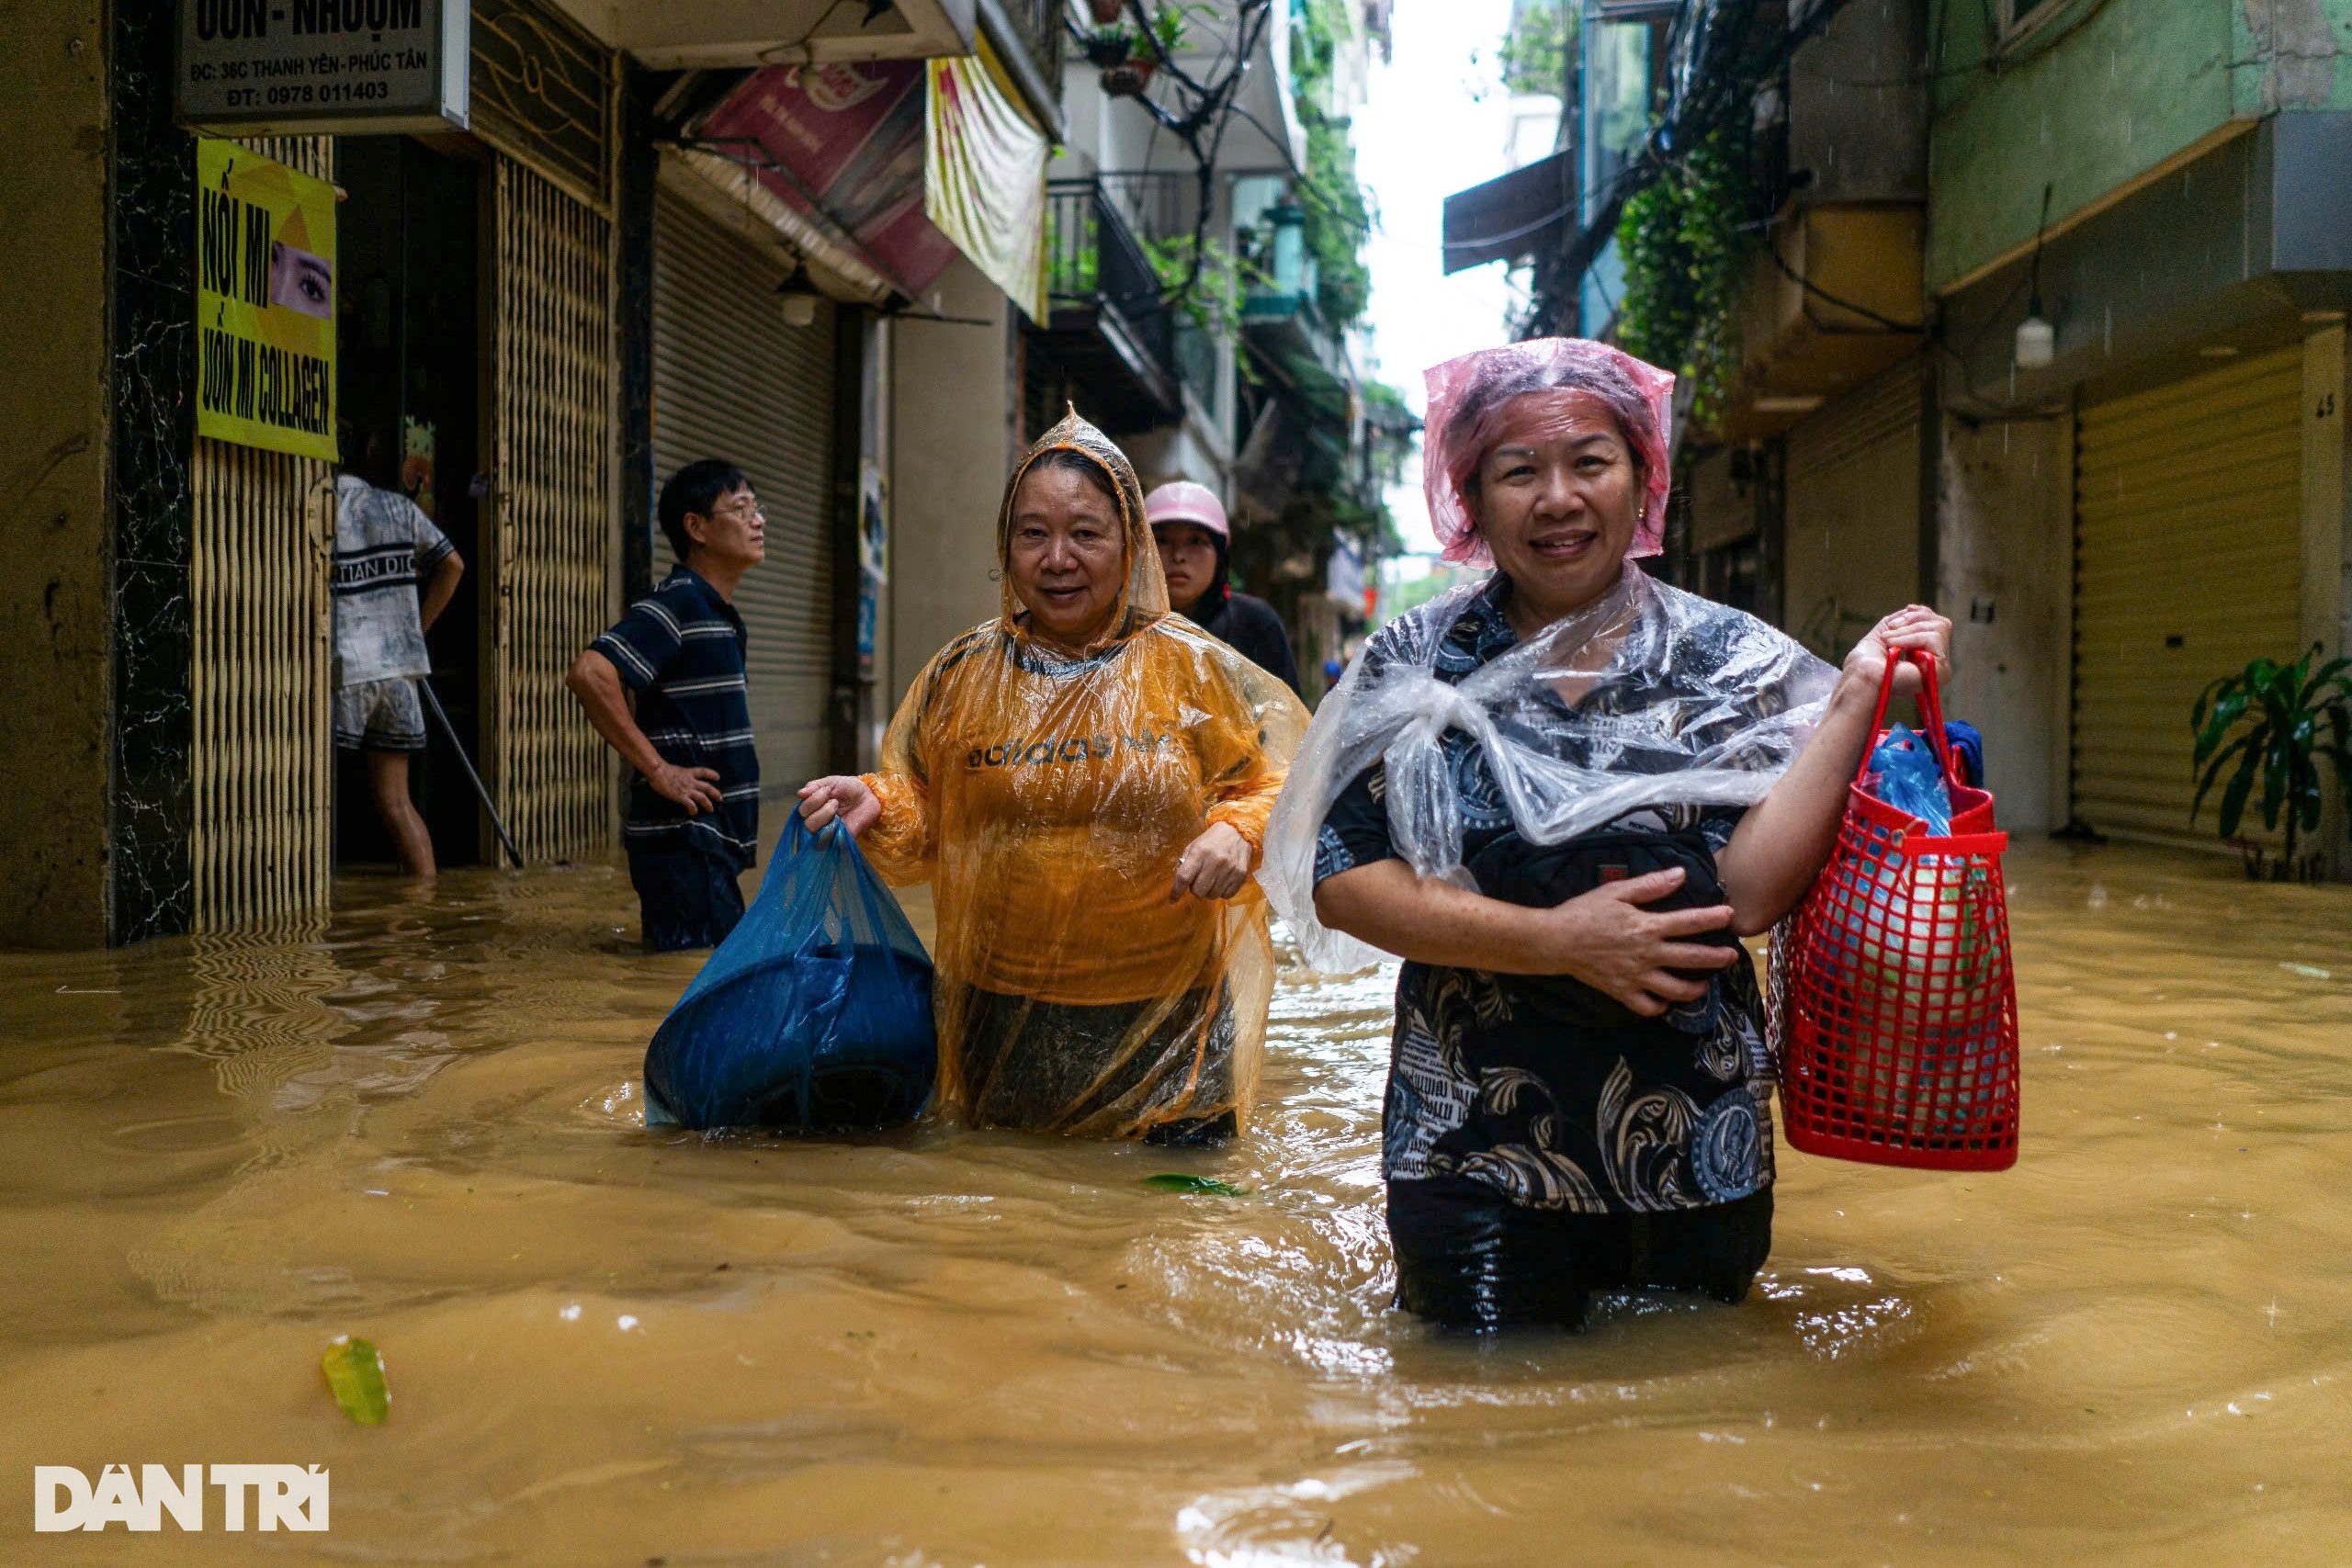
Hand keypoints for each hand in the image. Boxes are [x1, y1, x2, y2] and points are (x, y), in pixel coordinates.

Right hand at [649, 761, 722, 816]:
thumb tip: (675, 776)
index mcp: (689, 772)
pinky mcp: (681, 797)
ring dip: (708, 804)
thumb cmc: (661, 769)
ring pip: (702, 798)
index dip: (711, 774)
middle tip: (720, 798)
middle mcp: (691, 781)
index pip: (703, 772)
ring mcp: (687, 789)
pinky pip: (691, 805)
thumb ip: (678, 773)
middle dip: (715, 793)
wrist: (658, 772)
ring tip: (711, 809)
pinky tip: (693, 813)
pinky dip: (693, 809)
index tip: (718, 777)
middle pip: (707, 787)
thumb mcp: (674, 769)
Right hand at [797, 775, 880, 835]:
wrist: (869, 795)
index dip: (812, 800)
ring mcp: (828, 833)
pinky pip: (828, 842)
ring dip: (825, 815)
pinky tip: (841, 820)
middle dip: (819, 808)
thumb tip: (800, 793)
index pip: (802, 811)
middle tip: (834, 801)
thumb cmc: (849, 789)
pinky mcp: (839, 841)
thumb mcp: (830, 783)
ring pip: (814, 832)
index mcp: (814, 809)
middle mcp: (818, 823)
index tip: (827, 791)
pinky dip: (832, 829)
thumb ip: (814, 787)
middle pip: (806, 823)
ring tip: (837, 807)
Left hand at [1169, 821, 1252, 902]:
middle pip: (1198, 890)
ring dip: (1209, 891)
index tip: (1173, 899)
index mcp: (1200, 852)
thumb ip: (1186, 863)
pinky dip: (1222, 892)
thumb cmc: (1212, 840)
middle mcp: (1215, 862)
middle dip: (1195, 889)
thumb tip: (1180, 883)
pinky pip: (1226, 896)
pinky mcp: (1240, 876)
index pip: (1184, 877)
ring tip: (1212, 879)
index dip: (1176, 891)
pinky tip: (1222, 881)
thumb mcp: (1194, 845)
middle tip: (1199, 880)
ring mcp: (1229, 870)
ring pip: (1212, 895)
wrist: (1238, 832)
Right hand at [1529, 866, 1738, 1017]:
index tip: (1730, 916)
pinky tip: (1666, 999)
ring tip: (1704, 985)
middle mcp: (1647, 955)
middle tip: (1732, 956)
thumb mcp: (1616, 892)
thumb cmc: (1584, 912)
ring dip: (1696, 988)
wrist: (1555, 941)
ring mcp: (1636, 977)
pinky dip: (1661, 1006)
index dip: (1713, 918)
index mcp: (1647, 927)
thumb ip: (1651, 885)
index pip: (1689, 922)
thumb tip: (1680, 874)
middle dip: (1716, 957)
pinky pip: (1649, 1007)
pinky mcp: (1623, 992)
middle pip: (1692, 958)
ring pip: (1676, 989)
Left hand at [1836, 604, 1952, 708]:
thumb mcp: (1883, 634)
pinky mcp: (1941, 671)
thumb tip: (1912, 609)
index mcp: (1924, 656)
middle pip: (1941, 624)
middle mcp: (1936, 663)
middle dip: (1913, 619)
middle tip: (1890, 630)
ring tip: (1888, 641)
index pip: (1938, 625)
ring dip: (1907, 629)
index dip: (1923, 613)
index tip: (1906, 609)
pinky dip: (1910, 637)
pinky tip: (1895, 646)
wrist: (1860, 679)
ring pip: (1939, 628)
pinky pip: (1933, 638)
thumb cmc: (1864, 664)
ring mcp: (1941, 668)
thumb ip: (1899, 622)